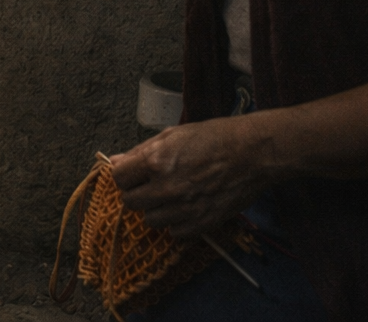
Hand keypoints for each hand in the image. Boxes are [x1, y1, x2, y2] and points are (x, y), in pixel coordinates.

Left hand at [108, 115, 272, 237]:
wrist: (252, 154)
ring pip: (150, 220)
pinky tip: (186, 208)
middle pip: (130, 202)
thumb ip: (141, 151)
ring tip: (172, 196)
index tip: (134, 174)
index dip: (125, 176)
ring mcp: (184, 209)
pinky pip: (174, 232)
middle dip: (138, 193)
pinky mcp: (201, 224)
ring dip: (156, 209)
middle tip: (152, 185)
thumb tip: (115, 160)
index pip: (119, 178)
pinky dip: (176, 223)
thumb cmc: (213, 138)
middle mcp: (166, 188)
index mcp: (155, 161)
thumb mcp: (172, 135)